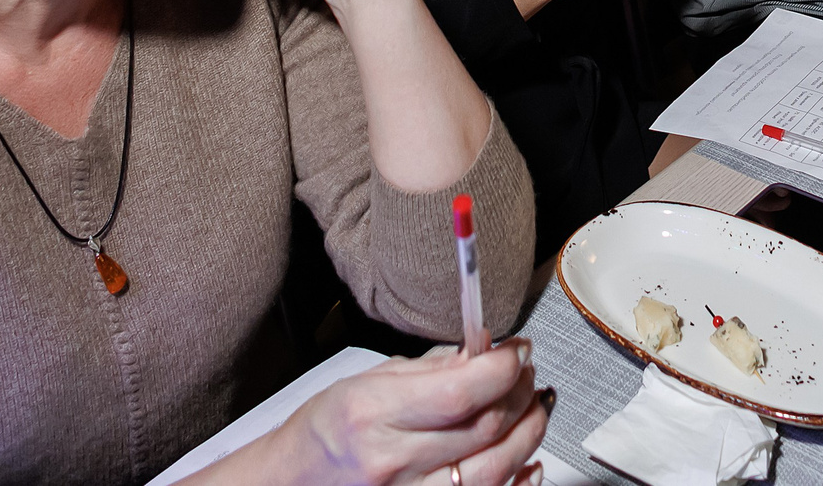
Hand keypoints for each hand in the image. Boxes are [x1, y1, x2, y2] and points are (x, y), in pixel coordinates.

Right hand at [277, 340, 548, 485]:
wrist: (290, 483)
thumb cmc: (321, 433)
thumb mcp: (364, 382)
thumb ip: (427, 369)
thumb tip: (480, 352)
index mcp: (374, 412)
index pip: (460, 390)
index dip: (501, 367)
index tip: (515, 350)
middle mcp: (393, 460)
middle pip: (485, 427)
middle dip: (519, 391)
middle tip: (524, 371)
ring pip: (494, 470)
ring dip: (527, 433)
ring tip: (533, 407)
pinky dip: (519, 482)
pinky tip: (528, 460)